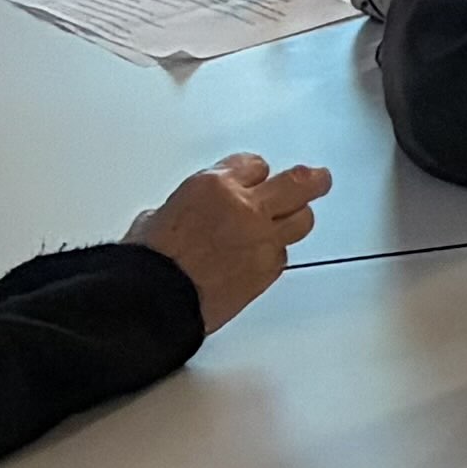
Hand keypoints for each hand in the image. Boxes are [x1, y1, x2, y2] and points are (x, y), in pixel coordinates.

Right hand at [132, 153, 330, 332]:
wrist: (150, 303)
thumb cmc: (147, 264)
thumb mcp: (158, 216)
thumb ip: (189, 205)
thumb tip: (191, 213)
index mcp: (213, 186)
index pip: (254, 164)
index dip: (255, 174)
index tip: (257, 177)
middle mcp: (244, 208)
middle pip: (299, 182)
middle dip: (312, 180)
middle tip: (319, 180)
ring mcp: (260, 240)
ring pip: (302, 220)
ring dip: (296, 219)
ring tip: (293, 219)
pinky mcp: (266, 272)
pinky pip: (283, 256)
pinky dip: (275, 255)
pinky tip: (262, 258)